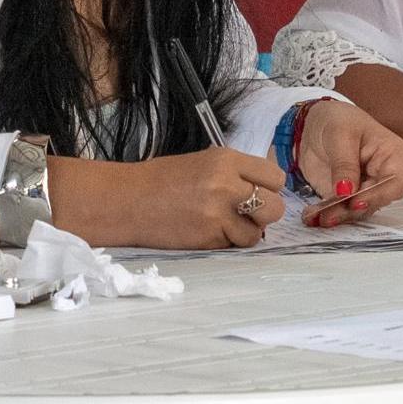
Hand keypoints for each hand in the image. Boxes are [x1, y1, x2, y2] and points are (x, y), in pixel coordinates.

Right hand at [59, 149, 284, 249]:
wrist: (127, 200)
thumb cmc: (162, 180)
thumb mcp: (203, 162)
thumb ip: (234, 173)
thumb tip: (263, 190)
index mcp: (226, 159)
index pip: (274, 176)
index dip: (269, 188)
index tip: (257, 192)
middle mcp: (226, 184)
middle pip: (275, 206)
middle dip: (266, 213)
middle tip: (247, 214)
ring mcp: (218, 213)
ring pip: (258, 232)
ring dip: (247, 232)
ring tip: (226, 226)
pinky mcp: (208, 237)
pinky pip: (235, 245)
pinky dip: (228, 242)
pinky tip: (210, 233)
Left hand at [284, 100, 402, 225]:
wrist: (314, 124)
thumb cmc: (337, 120)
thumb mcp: (340, 134)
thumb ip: (344, 164)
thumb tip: (346, 192)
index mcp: (393, 155)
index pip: (395, 182)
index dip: (378, 195)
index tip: (355, 202)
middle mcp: (383, 176)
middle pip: (375, 201)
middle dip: (351, 209)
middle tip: (329, 215)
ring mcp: (366, 188)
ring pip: (358, 210)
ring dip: (336, 215)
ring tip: (316, 217)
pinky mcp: (348, 197)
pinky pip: (341, 210)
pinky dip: (327, 214)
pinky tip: (312, 216)